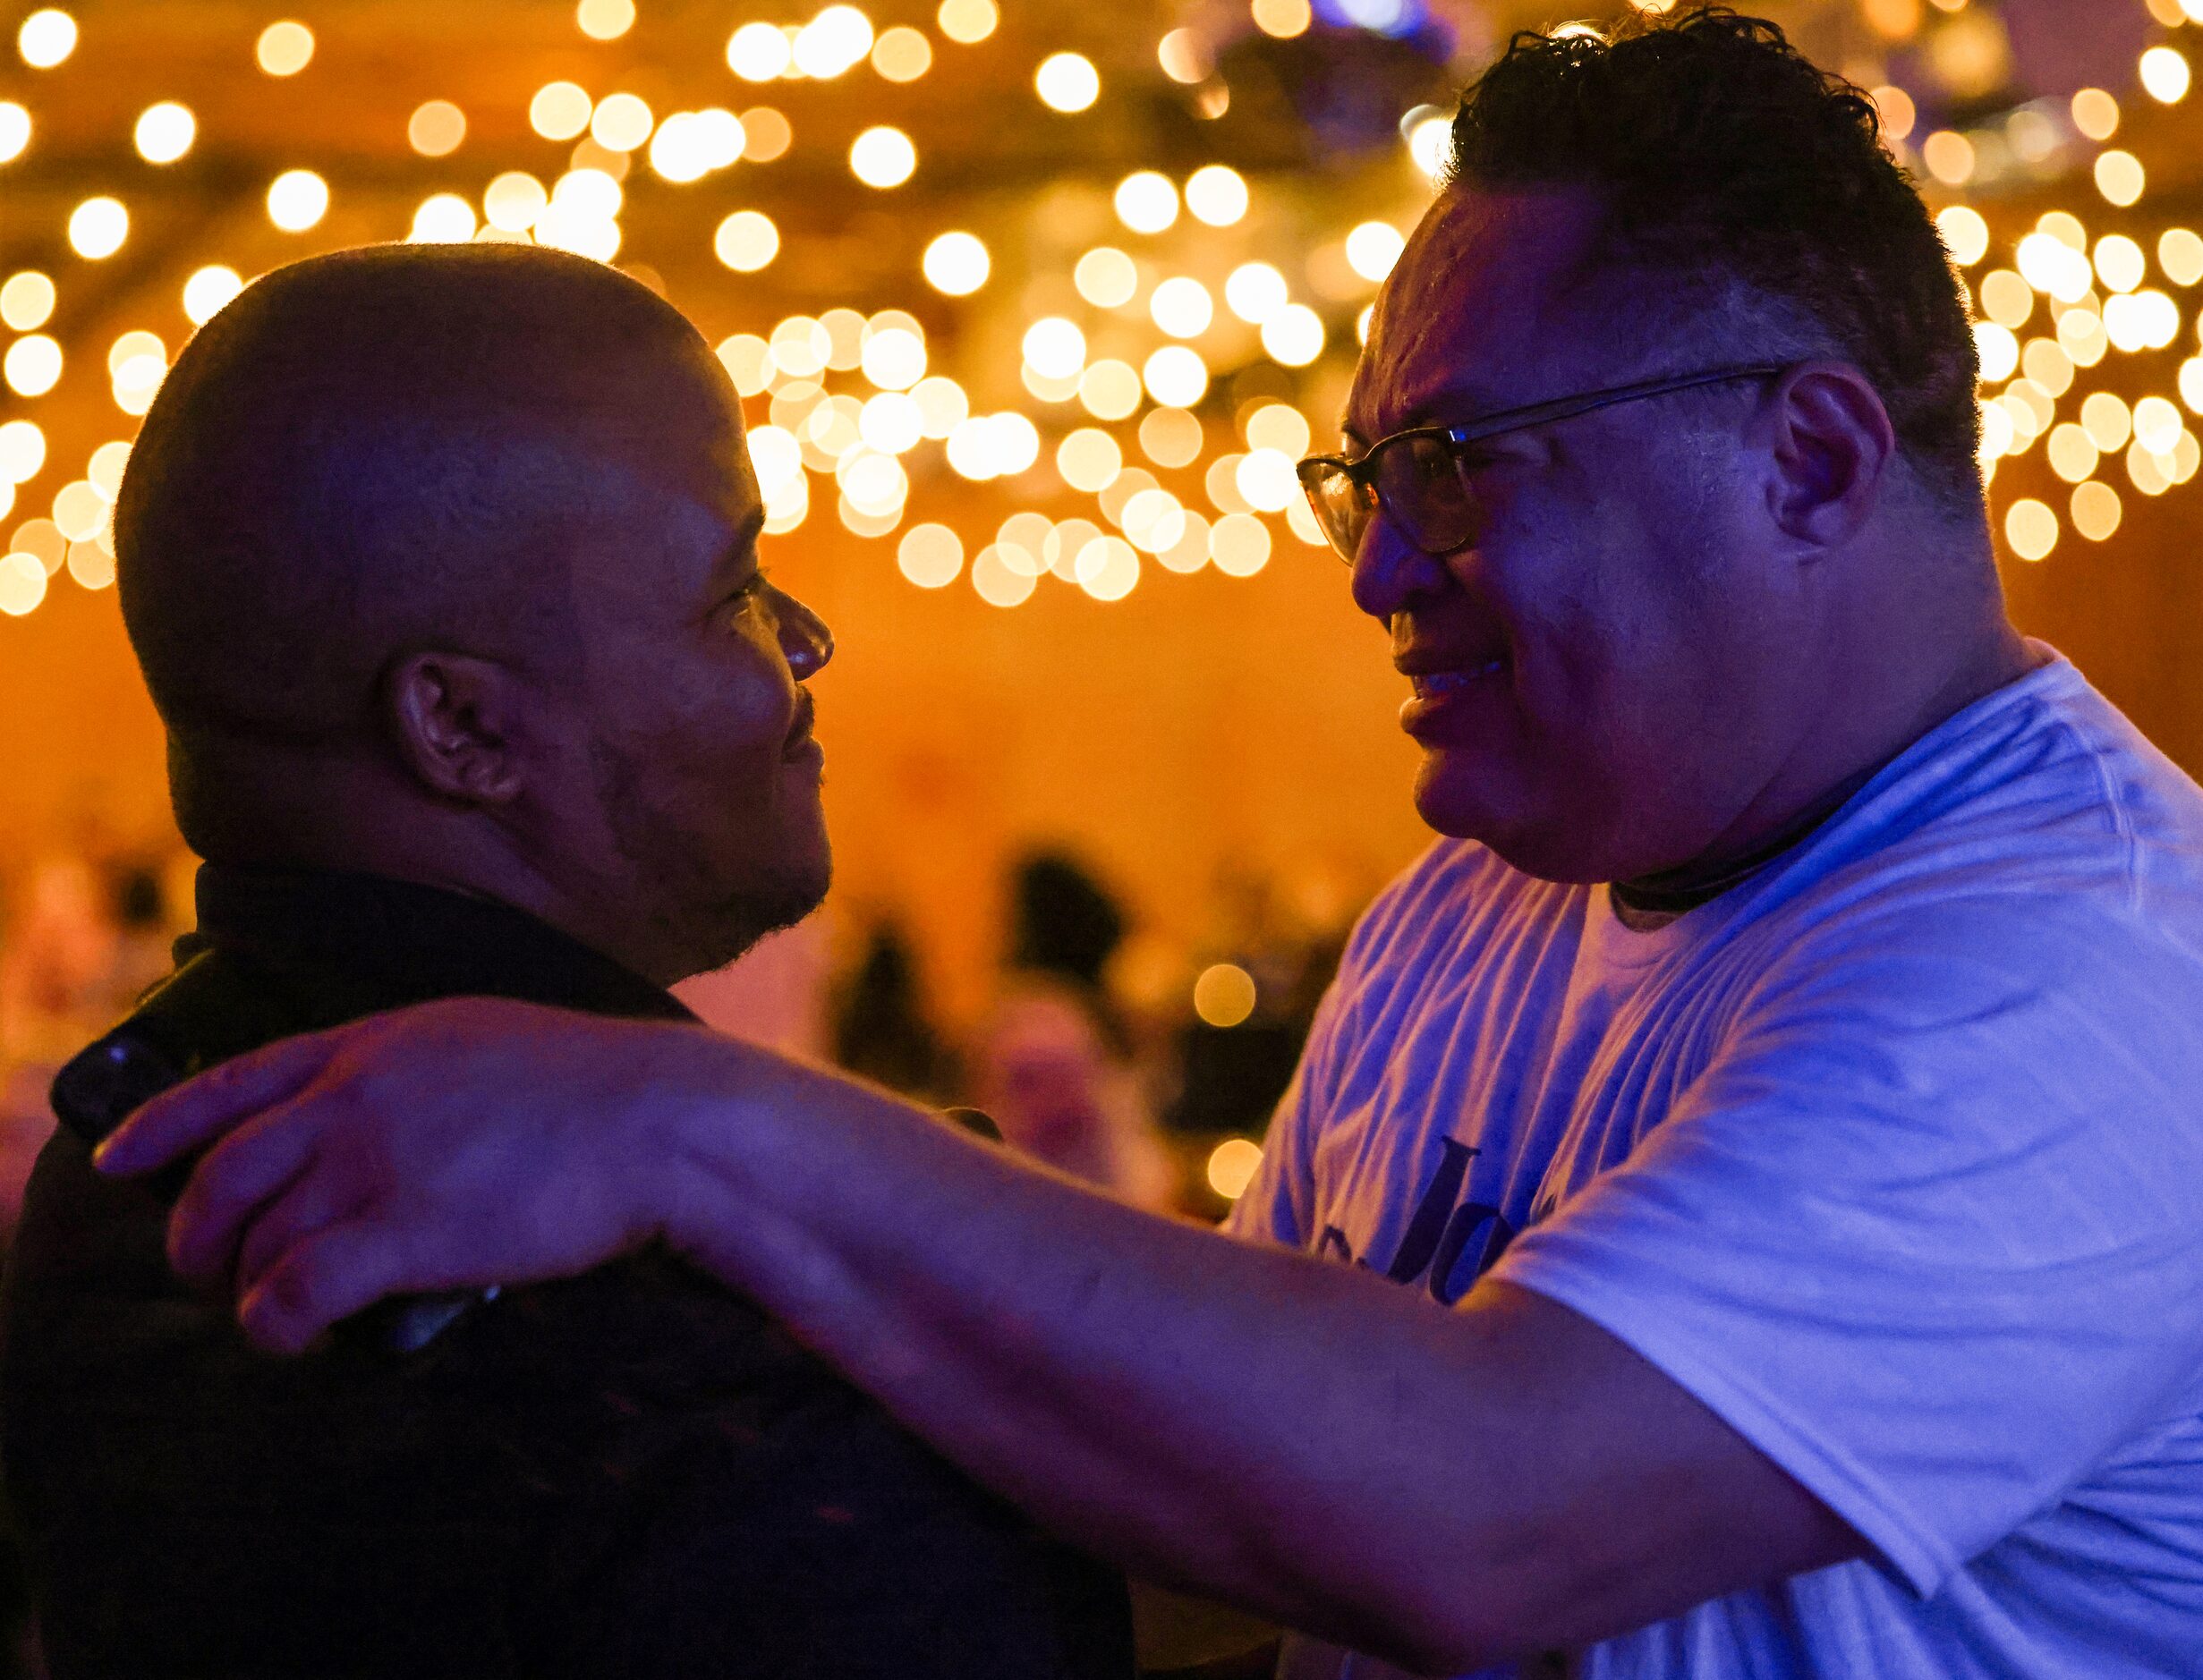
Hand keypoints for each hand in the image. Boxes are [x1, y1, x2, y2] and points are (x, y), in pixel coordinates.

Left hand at [95, 997, 731, 1351]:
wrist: (661, 1119)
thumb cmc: (595, 1085)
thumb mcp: (483, 1038)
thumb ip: (414, 1069)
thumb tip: (379, 1118)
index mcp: (374, 1042)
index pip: (233, 1081)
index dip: (162, 1125)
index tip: (121, 1160)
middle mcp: (356, 1096)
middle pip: (223, 1172)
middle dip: (195, 1233)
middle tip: (205, 1269)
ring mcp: (378, 1162)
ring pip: (255, 1239)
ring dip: (242, 1288)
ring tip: (263, 1315)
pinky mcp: (408, 1232)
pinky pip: (299, 1289)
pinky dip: (274, 1322)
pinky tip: (288, 1337)